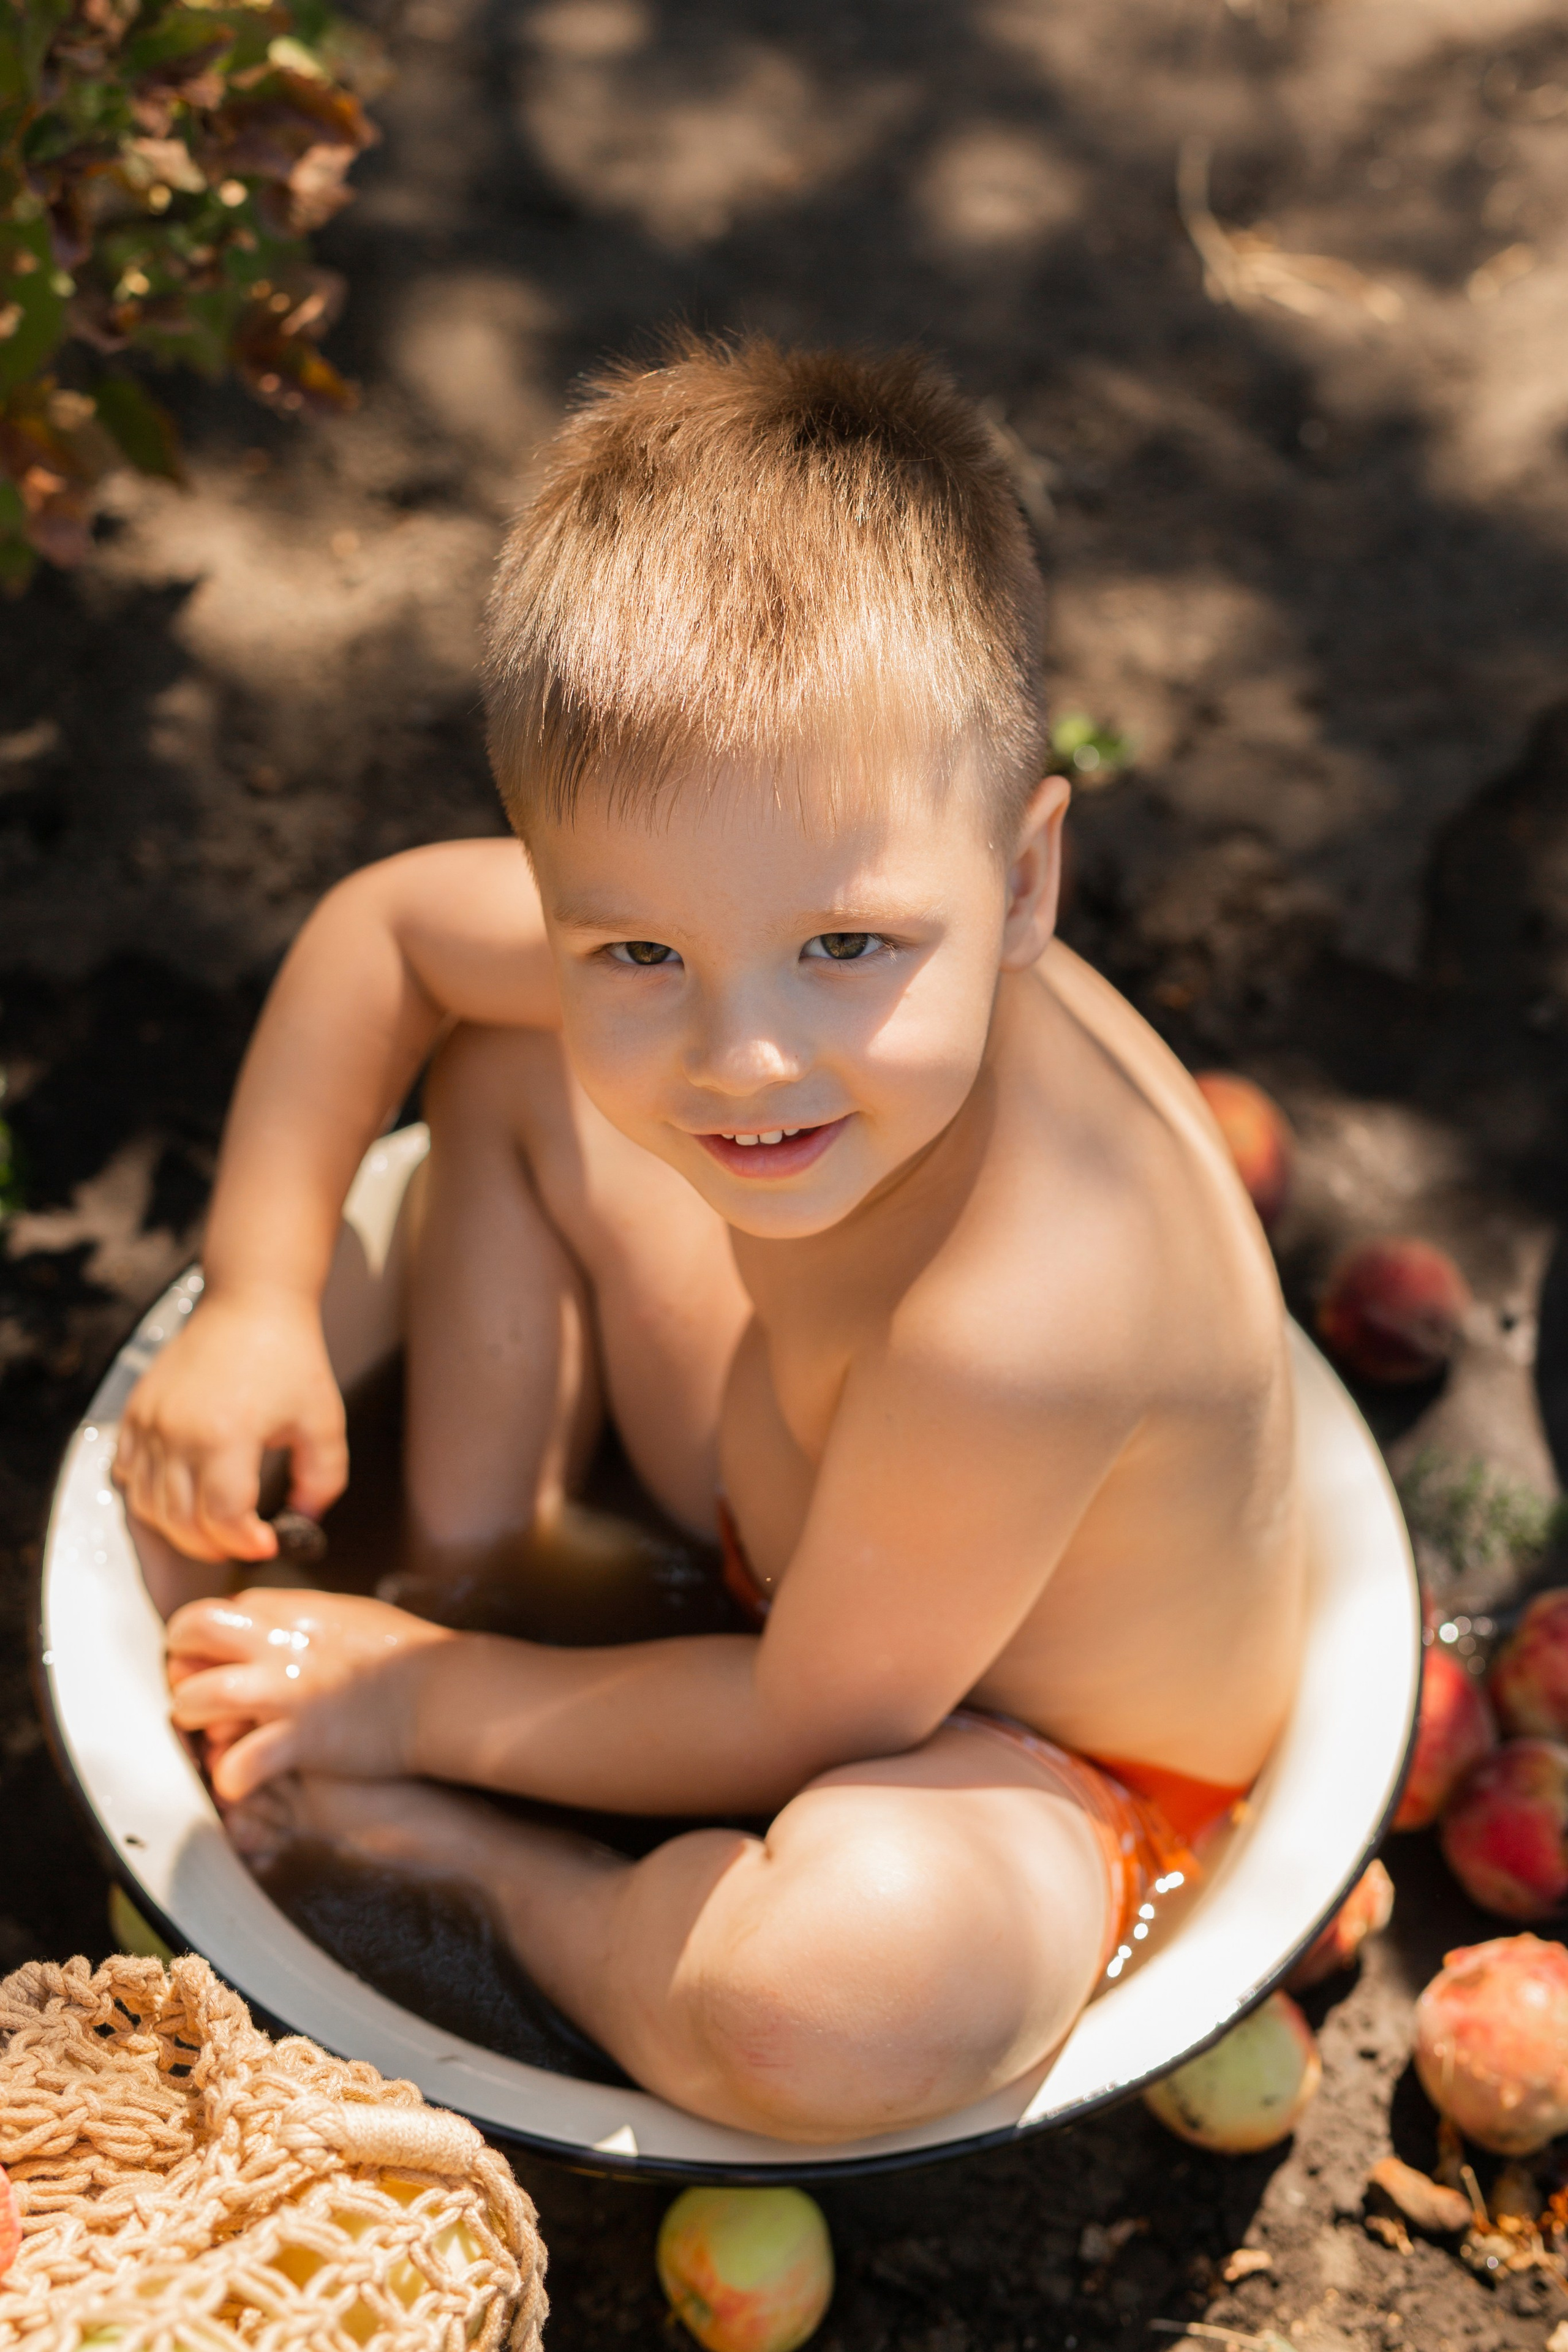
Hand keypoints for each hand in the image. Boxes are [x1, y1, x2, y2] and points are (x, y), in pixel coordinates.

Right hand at [113, 1290, 346, 1563]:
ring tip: (213, 1525)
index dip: (246, 1543)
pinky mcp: (136, 1411)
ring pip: (148, 1505)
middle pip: (181, 1521)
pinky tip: (181, 1493)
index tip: (267, 1543)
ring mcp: (150, 1422)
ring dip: (180, 1528)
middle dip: (214, 1546)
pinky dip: (149, 1496)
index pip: (223, 1517)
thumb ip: (323, 1479)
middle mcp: (178, 1432)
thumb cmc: (289, 1358)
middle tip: (241, 1542)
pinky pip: (127, 1473)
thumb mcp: (324, 1421)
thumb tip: (305, 1520)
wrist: (250, 1305)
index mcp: (227, 1435)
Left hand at [167, 1588, 453, 1801]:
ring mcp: (283, 1689)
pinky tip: (240, 1783)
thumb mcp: (347, 1616)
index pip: (216, 1612)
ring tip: (216, 1737)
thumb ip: (302, 1619)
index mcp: (289, 1611)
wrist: (442, 1690)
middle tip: (196, 1694)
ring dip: (195, 1721)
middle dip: (180, 1666)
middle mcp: (276, 1643)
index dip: (204, 1642)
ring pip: (196, 1697)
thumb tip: (276, 1625)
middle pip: (190, 1632)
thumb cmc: (407, 1655)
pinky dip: (232, 1779)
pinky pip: (237, 1764)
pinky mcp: (298, 1737)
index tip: (213, 1664)